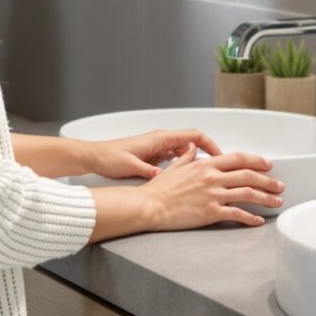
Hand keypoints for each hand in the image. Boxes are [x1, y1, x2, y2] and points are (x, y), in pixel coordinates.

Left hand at [83, 128, 224, 180]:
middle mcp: (161, 140)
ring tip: (207, 177)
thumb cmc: (110, 157)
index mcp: (160, 138)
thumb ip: (149, 171)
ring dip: (197, 161)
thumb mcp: (131, 166)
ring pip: (185, 151)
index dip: (210, 145)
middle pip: (192, 143)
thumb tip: (164, 178)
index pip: (193, 136)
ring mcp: (158, 147)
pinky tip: (188, 178)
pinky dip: (185, 165)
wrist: (95, 156)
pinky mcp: (154, 156)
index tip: (220, 157)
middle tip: (219, 169)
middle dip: (207, 154)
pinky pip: (175, 158)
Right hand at [138, 145, 283, 229]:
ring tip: (276, 202)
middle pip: (248, 176)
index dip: (256, 161)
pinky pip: (237, 214)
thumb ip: (187, 156)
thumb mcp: (175, 167)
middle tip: (279, 185)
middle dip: (268, 181)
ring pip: (248, 194)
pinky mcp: (211, 212)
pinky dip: (251, 218)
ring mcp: (213, 195)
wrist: (150, 206)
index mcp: (205, 165)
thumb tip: (193, 148)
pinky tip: (258, 220)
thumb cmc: (159, 189)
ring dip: (266, 198)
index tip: (267, 165)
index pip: (238, 158)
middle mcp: (212, 177)